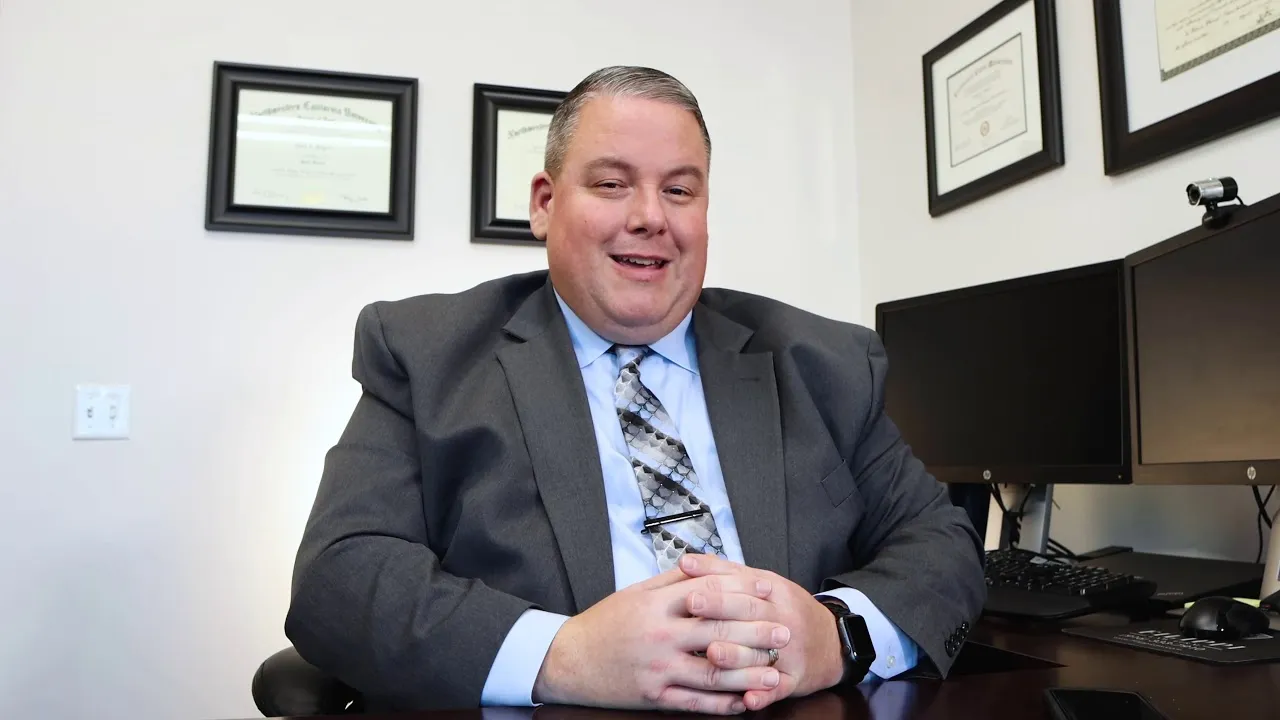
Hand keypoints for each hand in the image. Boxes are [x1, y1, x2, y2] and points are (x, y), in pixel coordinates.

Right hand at [532, 566, 792, 713]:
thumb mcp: (635, 592)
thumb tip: (706, 566)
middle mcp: (659, 634)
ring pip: (712, 671)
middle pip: (718, 630)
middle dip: (756, 631)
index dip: (743, 590)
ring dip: (749, 673)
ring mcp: (657, 667)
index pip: (709, 592)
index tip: (769, 591)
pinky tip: (743, 702)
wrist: (568, 660)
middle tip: (784, 633)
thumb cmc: (604, 624)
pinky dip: (722, 704)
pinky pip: (694, 703)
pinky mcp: (653, 696)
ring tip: (774, 673)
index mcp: (656, 603)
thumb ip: (672, 580)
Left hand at [678, 554, 845, 711]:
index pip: (744, 588)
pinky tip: (748, 699)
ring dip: (737, 656)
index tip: (690, 590)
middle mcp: (783, 621)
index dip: (716, 589)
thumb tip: (687, 561)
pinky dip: (764, 695)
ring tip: (713, 654)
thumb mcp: (764, 582)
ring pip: (762, 655)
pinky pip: (779, 689)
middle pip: (751, 616)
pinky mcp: (794, 680)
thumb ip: (725, 572)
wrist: (832, 642)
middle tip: (692, 611)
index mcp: (774, 594)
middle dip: (720, 613)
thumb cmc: (789, 610)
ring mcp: (790, 652)